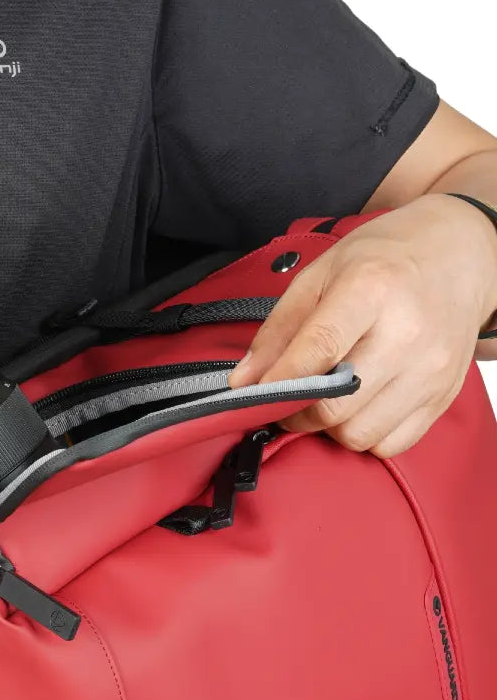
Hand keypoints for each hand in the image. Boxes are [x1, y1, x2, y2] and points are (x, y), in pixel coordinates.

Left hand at [229, 195, 496, 456]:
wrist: (456, 255)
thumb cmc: (382, 260)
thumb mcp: (319, 275)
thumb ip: (278, 330)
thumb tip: (244, 381)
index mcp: (371, 289)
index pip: (319, 349)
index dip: (278, 381)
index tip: (250, 396)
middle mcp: (408, 333)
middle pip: (337, 404)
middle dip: (296, 412)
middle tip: (284, 400)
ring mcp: (431, 369)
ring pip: (360, 434)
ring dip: (329, 426)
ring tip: (324, 398)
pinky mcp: (445, 395)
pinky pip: (391, 443)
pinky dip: (364, 435)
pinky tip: (357, 406)